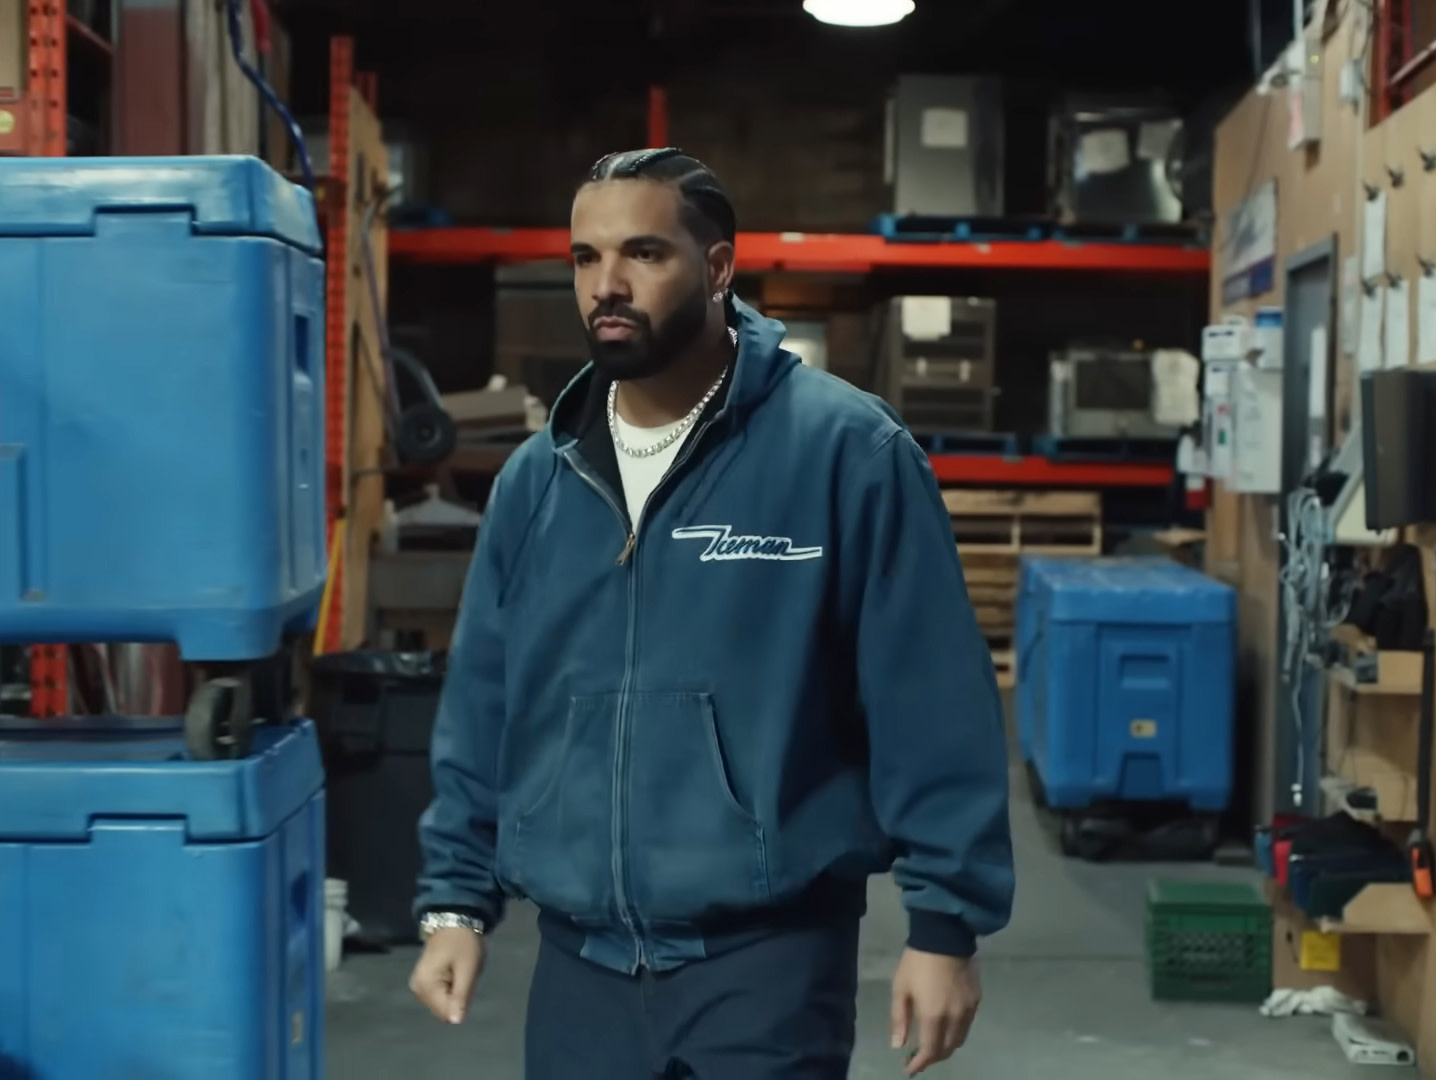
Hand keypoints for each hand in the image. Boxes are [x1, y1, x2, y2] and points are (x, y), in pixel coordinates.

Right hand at [409, 927, 485, 1024]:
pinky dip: (450, 989)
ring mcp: (418, 987)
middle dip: (458, 998)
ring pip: (443, 1005)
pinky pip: (440, 997)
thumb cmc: (463, 944)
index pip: (447, 1013)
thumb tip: (456, 1022)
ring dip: (455, 994)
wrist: (453, 922)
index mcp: (426, 987)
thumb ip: (461, 996)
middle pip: (444, 1011)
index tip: (466, 981)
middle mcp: (418, 990)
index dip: (462, 1002)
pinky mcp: (423, 984)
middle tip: (463, 975)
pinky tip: (453, 973)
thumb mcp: (467, 969)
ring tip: (458, 973)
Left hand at [890, 948, 980, 1075]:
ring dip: (946, 1046)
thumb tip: (898, 1045)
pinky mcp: (977, 1000)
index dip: (920, 1064)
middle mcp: (954, 1018)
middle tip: (919, 1055)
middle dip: (933, 1056)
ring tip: (933, 1042)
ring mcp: (968, 1009)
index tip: (910, 1069)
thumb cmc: (917, 962)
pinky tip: (947, 1024)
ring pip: (960, 1039)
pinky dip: (957, 1031)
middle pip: (947, 1049)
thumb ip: (899, 1018)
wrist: (944, 936)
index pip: (930, 1051)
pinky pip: (967, 1025)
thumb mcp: (900, 988)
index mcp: (933, 1016)